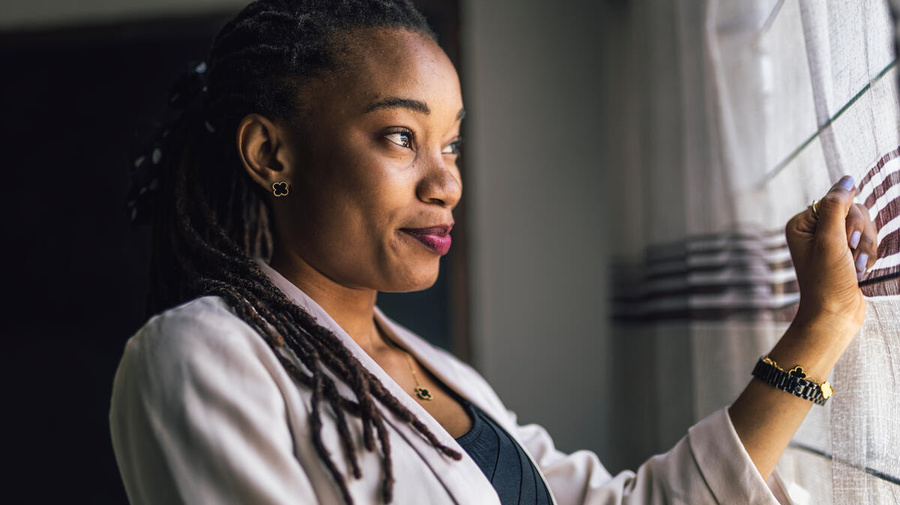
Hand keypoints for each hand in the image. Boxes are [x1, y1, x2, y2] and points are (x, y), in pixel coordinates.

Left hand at [784, 175, 877, 334]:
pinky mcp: (846, 252)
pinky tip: (860, 269)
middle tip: (852, 257)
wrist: (835, 315)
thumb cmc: (826, 281)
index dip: (848, 220)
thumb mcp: (829, 241)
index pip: (836, 201)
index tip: (845, 242)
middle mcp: (814, 230)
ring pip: (864, 225)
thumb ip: (836, 206)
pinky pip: (868, 239)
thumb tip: (847, 179)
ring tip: (857, 266)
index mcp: (802, 223)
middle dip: (859, 235)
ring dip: (866, 246)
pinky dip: (869, 253)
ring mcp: (831, 241)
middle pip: (853, 211)